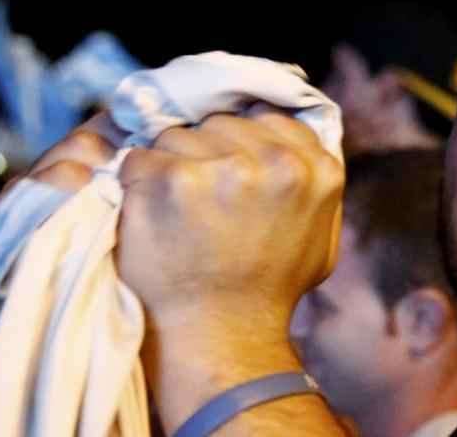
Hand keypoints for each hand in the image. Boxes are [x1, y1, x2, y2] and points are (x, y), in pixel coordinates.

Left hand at [115, 105, 343, 328]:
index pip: (266, 120)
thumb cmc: (267, 290)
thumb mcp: (320, 236)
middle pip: (220, 124)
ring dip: (169, 166)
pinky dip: (136, 182)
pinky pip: (140, 158)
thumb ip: (314, 184)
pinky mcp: (173, 179)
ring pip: (178, 137)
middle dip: (205, 152)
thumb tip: (300, 144)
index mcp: (317, 168)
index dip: (240, 144)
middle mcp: (278, 162)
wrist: (220, 336)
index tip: (226, 172)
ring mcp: (224, 168)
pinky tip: (149, 213)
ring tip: (173, 209)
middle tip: (198, 198)